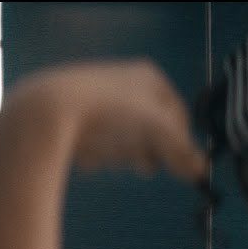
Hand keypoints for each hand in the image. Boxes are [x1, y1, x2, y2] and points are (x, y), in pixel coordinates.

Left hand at [0, 60, 205, 182]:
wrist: (47, 112)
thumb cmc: (112, 113)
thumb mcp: (156, 131)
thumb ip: (181, 151)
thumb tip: (200, 172)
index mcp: (148, 76)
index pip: (176, 113)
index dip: (180, 143)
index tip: (182, 169)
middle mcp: (122, 81)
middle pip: (147, 124)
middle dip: (148, 149)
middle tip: (145, 168)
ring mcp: (94, 96)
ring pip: (120, 134)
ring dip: (121, 153)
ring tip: (114, 161)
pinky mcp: (68, 116)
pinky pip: (92, 140)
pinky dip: (94, 152)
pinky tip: (88, 160)